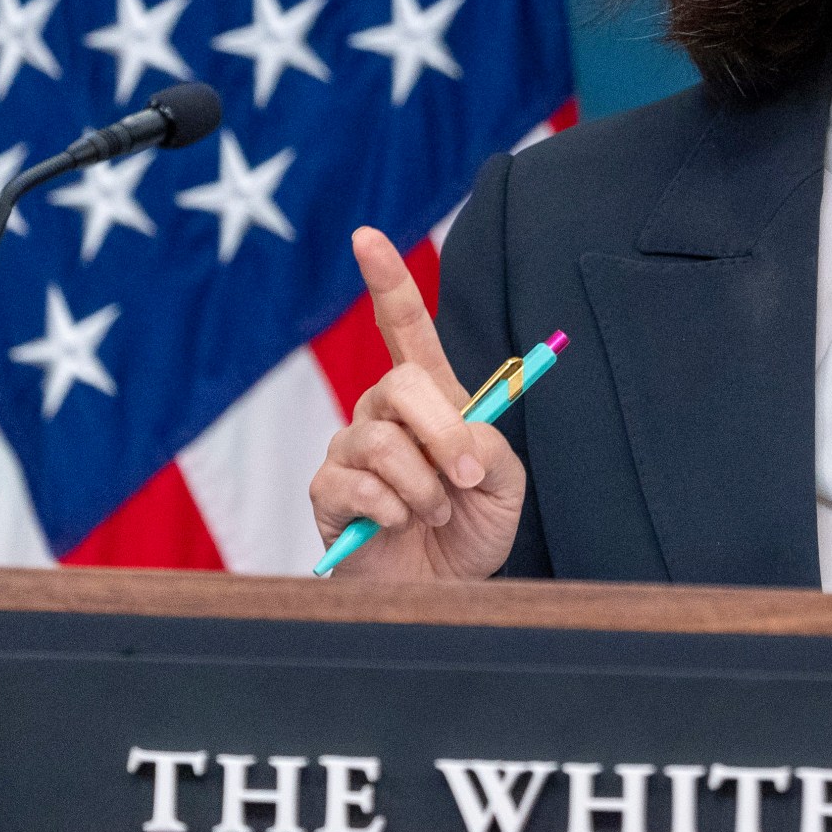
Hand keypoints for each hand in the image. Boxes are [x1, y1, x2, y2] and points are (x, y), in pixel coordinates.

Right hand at [306, 228, 526, 580]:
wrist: (444, 593)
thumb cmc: (470, 531)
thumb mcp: (503, 484)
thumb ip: (488, 447)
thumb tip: (459, 440)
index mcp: (430, 398)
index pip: (404, 328)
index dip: (386, 282)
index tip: (367, 238)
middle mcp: (384, 414)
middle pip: (401, 383)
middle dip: (444, 431)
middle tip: (467, 477)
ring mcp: (351, 450)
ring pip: (381, 440)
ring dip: (423, 485)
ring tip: (435, 513)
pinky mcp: (327, 491)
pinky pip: (355, 483)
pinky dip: (392, 510)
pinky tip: (398, 527)